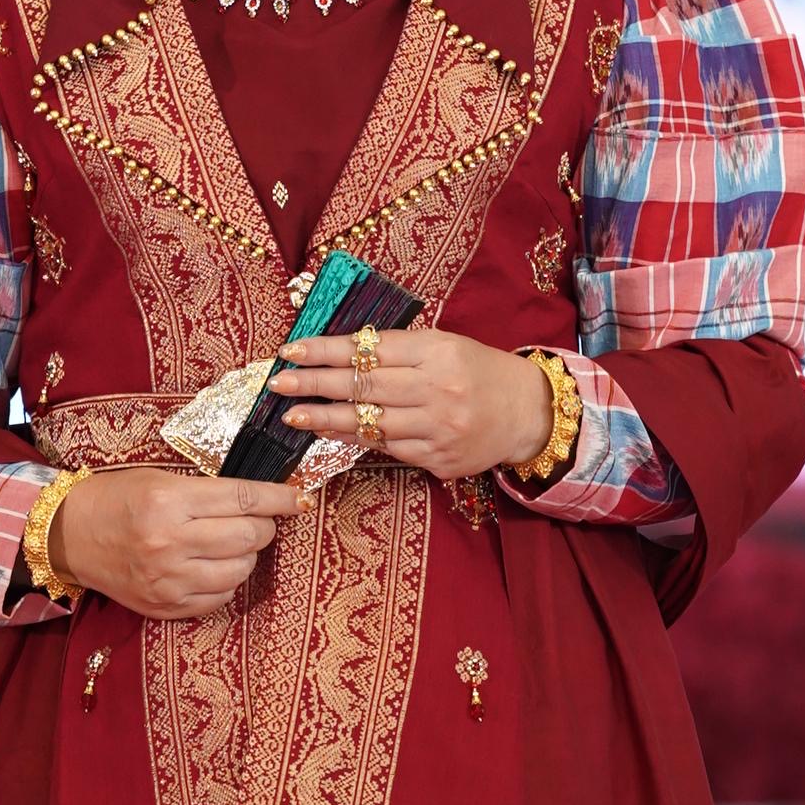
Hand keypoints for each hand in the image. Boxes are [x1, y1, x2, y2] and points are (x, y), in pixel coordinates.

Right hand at [52, 468, 306, 621]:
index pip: (243, 499)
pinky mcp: (164, 606)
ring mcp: (168, 580)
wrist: (69, 535)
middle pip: (248, 537)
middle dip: (264, 527)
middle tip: (257, 521)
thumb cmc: (117, 499)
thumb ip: (210, 492)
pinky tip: (211, 567)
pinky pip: (219, 598)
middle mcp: (169, 543)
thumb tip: (265, 501)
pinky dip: (226, 582)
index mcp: (168, 501)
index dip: (279, 498)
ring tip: (230, 544)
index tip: (298, 498)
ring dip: (246, 556)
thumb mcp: (161, 479)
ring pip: (240, 571)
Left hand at [285, 328, 554, 481]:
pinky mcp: (438, 459)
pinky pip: (386, 448)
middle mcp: (437, 388)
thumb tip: (340, 353)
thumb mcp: (445, 345)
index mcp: (436, 351)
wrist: (526, 412)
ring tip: (292, 415)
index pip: (369, 349)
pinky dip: (354, 439)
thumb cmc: (479, 372)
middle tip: (278, 384)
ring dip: (325, 419)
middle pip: (364, 386)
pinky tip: (328, 434)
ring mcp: (438, 427)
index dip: (326, 351)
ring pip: (369, 423)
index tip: (291, 351)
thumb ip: (399, 349)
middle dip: (315, 384)